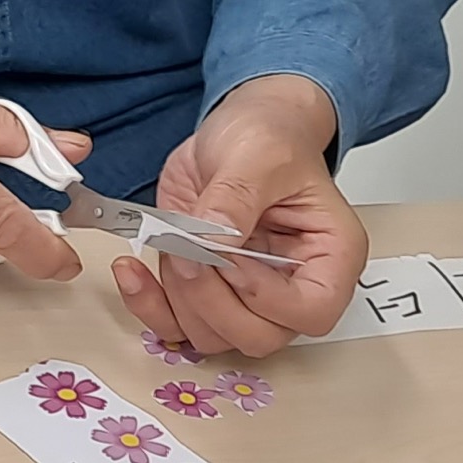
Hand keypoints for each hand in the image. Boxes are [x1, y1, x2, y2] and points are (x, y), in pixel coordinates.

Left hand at [116, 74, 366, 355]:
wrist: (241, 126)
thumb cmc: (268, 136)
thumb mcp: (257, 154)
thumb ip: (235, 200)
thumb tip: (206, 248)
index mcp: (330, 256)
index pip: (312, 312)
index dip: (264, 296)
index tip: (229, 255)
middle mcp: (292, 286)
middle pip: (258, 336)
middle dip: (212, 299)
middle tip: (189, 249)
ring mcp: (247, 294)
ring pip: (213, 335)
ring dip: (179, 296)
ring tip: (170, 240)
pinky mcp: (206, 288)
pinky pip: (176, 323)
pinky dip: (149, 304)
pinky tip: (131, 270)